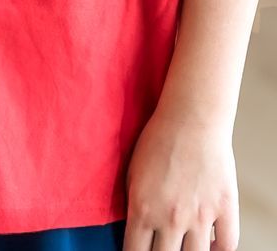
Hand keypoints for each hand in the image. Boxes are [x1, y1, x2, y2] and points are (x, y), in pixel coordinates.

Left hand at [124, 100, 238, 250]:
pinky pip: (227, 246)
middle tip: (161, 248)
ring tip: (184, 246)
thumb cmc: (156, 140)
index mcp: (142, 209)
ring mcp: (200, 216)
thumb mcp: (132, 174)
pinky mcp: (225, 209)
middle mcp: (171, 218)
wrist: (190, 120)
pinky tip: (211, 244)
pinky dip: (219, 250)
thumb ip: (135, 205)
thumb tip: (136, 229)